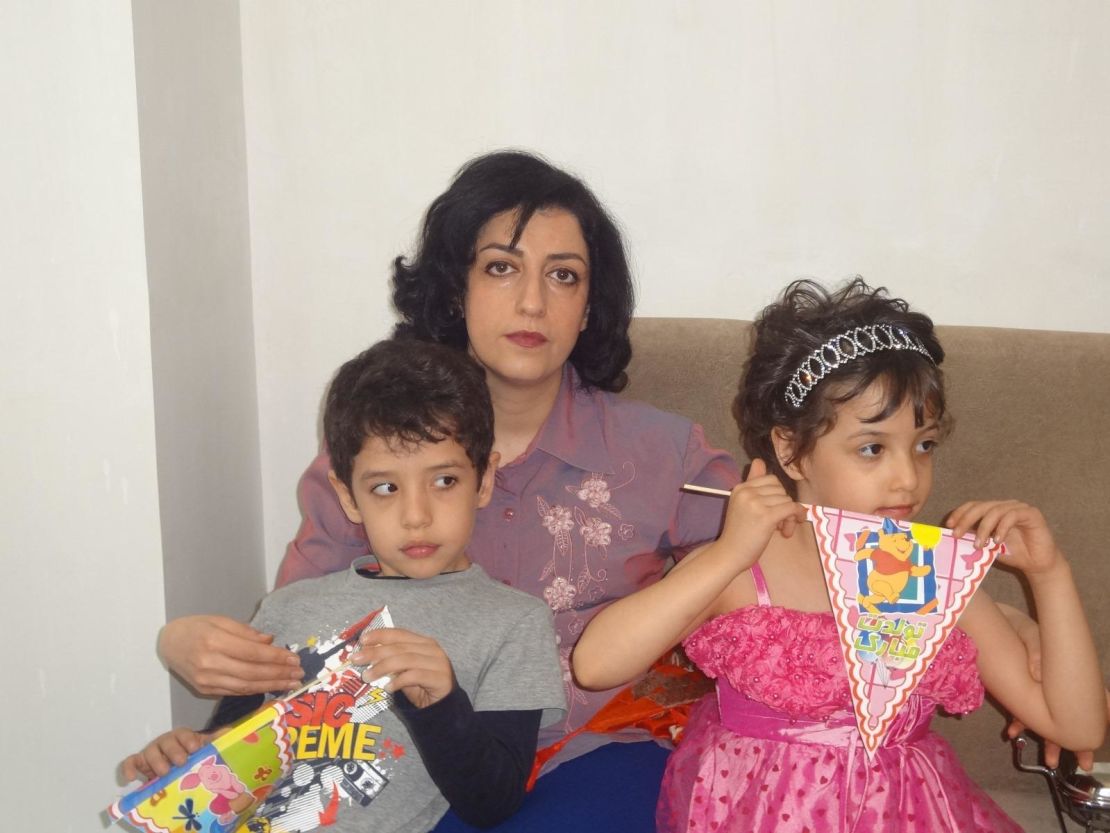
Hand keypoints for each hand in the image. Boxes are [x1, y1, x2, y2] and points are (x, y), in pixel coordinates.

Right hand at [121, 726, 212, 781]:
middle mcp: (166, 742)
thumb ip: (215, 741)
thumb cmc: (191, 757)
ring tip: (164, 772)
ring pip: (150, 752)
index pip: (184, 734)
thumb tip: (229, 732)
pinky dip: (129, 768)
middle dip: (174, 751)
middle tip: (181, 762)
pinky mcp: (140, 763)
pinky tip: (131, 778)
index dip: (188, 739)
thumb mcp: (204, 749)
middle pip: (167, 742)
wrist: (177, 768)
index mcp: (182, 737)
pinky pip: (131, 762)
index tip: (195, 748)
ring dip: (156, 761)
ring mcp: (152, 752)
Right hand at [158, 615, 302, 695]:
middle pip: (252, 673)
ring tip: (291, 684)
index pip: (253, 653)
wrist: (167, 643)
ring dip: (271, 686)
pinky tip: (270, 687)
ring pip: (245, 686)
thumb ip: (246, 632)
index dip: (276, 658)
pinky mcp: (205, 690)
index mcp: (214, 642)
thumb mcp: (220, 620)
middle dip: (279, 674)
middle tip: (299, 674)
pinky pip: (235, 691)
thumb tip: (270, 641)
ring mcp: (206, 680)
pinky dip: (255, 690)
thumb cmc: (195, 627)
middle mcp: (210, 664)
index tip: (295, 659)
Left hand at [352, 627, 454, 708]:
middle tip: (356, 660)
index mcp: (423, 642)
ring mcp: (438, 662)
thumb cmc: (421, 687)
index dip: (380, 635)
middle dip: (375, 652)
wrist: (443, 706)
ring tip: (367, 676)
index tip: (362, 640)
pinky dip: (398, 681)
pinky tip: (388, 688)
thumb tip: (366, 655)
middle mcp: (432, 649)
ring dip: (382, 667)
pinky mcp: (440, 677)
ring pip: (405, 660)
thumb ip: (391, 661)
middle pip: (399, 647)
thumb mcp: (403, 671)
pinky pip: (415, 676)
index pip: (400, 634)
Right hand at [717, 459, 806, 559]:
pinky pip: (791, 508)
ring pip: (787, 500)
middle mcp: (747, 492)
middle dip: (784, 505)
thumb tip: (759, 461)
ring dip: (789, 516)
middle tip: (780, 523)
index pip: (770, 480)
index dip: (777, 494)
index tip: (775, 509)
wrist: (730, 554)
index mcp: (740, 487)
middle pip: (781, 489)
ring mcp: (756, 503)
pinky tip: (788, 530)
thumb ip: (752, 482)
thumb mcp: (742, 504)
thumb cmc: (738, 533)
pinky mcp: (766, 516)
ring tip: (781, 530)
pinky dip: (795, 517)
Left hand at [947, 500, 1061, 576]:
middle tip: (957, 534)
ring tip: (979, 544)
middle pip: (981, 506)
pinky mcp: (1032, 514)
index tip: (948, 525)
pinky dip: (1002, 528)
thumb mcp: (988, 546)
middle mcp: (1005, 506)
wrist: (1037, 564)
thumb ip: (974, 537)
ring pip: (995, 511)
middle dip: (966, 519)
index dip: (960, 513)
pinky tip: (997, 541)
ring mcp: (1019, 508)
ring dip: (984, 528)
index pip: (973, 506)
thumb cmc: (1012, 554)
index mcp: (994, 511)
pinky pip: (1012, 516)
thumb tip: (954, 534)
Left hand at [1002, 604, 1109, 768]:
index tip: (1090, 754)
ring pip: (1047, 718)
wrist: (1000, 621)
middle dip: (1069, 742)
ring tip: (1047, 758)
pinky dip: (1020, 721)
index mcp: (1068, 677)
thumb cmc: (1023, 628)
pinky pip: (1025, 708)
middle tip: (1072, 764)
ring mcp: (1040, 688)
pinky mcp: (1023, 687)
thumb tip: (1035, 674)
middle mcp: (1057, 686)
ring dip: (1046, 737)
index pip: (1087, 708)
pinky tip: (1012, 732)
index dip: (1090, 732)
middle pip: (1069, 719)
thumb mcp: (1033, 636)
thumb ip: (1037, 653)